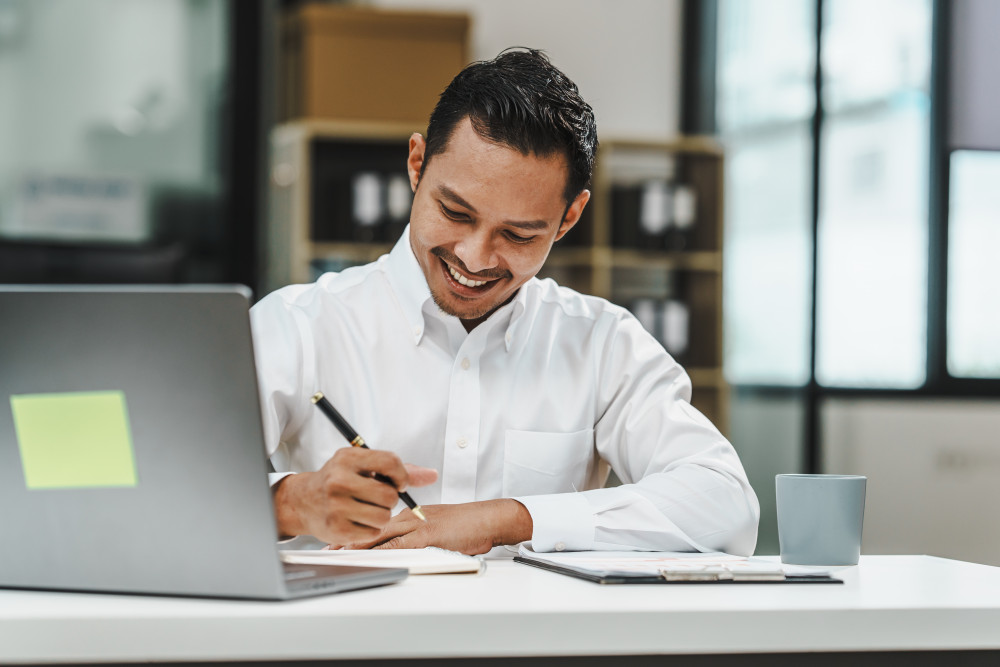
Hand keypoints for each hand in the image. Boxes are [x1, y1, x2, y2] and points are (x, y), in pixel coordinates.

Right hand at [273, 447, 436, 544]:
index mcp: (348, 458)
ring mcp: (337, 506)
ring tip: (366, 508)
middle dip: (390, 499)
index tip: (398, 483)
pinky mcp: (337, 529)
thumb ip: (398, 469)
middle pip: (389, 495)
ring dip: (381, 515)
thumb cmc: (339, 480)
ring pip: (384, 516)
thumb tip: (432, 475)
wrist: (303, 501)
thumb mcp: (363, 465)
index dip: (402, 476)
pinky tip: (357, 520)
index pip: (390, 462)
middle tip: (378, 497)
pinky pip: (373, 532)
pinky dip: (370, 528)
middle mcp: (339, 480)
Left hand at [342, 499, 532, 554]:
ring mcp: (418, 525)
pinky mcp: (427, 536)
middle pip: (374, 526)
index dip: (358, 529)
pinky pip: (400, 544)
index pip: (380, 522)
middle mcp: (412, 517)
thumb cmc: (468, 524)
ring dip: (360, 543)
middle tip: (329, 545)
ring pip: (382, 534)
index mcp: (413, 514)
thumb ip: (420, 532)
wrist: (489, 518)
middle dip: (350, 535)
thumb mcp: (439, 526)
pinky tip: (369, 556)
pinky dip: (382, 550)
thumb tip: (407, 544)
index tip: (341, 536)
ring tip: (339, 551)